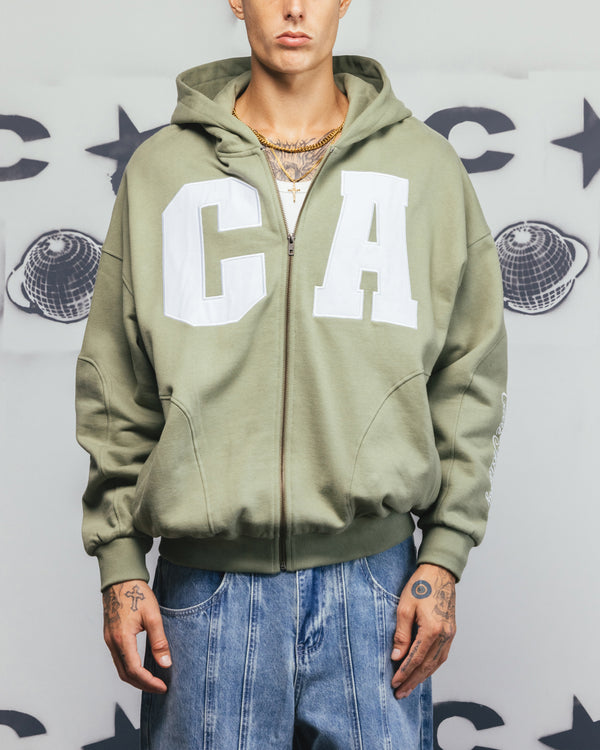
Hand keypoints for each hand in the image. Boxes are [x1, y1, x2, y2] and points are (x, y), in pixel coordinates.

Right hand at [102, 580, 170, 692]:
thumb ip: (159, 642)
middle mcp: (112, 643)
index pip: (134, 671)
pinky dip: (129, 668)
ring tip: (152, 680)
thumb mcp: (153, 616)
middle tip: (159, 687)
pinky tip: (141, 667)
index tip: (162, 687)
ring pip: (120, 668)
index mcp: (122, 639)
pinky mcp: (110, 636)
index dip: (149, 682)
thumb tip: (165, 664)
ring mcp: (109, 640)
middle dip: (142, 684)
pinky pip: (118, 659)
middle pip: (125, 674)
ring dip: (136, 678)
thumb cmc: (137, 593)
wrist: (120, 579)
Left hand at [390, 564, 455, 698]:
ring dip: (422, 677)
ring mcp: (450, 634)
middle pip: (427, 666)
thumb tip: (396, 656)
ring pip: (436, 663)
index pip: (416, 658)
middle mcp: (445, 635)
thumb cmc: (420, 586)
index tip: (394, 683)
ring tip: (410, 687)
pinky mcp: (451, 631)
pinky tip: (423, 671)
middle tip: (400, 693)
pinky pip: (441, 655)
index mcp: (432, 630)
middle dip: (413, 681)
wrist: (439, 572)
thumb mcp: (405, 607)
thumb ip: (401, 634)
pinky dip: (431, 666)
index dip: (404, 673)